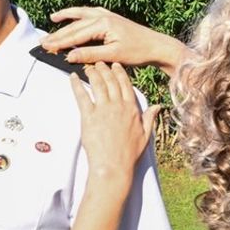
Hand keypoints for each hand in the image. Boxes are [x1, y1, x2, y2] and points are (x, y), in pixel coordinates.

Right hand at [42, 7, 187, 75]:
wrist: (156, 45)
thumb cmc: (138, 51)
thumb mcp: (112, 56)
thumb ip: (89, 54)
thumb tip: (69, 56)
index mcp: (103, 24)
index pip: (75, 34)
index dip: (59, 42)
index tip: (46, 48)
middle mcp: (103, 16)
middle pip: (75, 25)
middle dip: (58, 33)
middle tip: (43, 41)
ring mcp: (107, 15)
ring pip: (81, 15)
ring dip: (67, 17)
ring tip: (53, 17)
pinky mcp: (111, 18)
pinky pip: (90, 13)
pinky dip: (80, 14)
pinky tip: (75, 15)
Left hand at [70, 64, 154, 181]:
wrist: (114, 166)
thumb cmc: (128, 154)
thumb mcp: (146, 135)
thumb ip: (150, 118)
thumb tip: (157, 107)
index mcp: (132, 109)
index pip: (126, 85)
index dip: (120, 73)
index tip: (116, 65)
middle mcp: (118, 106)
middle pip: (111, 81)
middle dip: (104, 69)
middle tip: (99, 62)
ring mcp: (103, 110)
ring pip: (98, 84)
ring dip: (92, 73)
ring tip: (88, 67)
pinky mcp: (89, 116)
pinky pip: (82, 96)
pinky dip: (76, 85)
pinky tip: (72, 77)